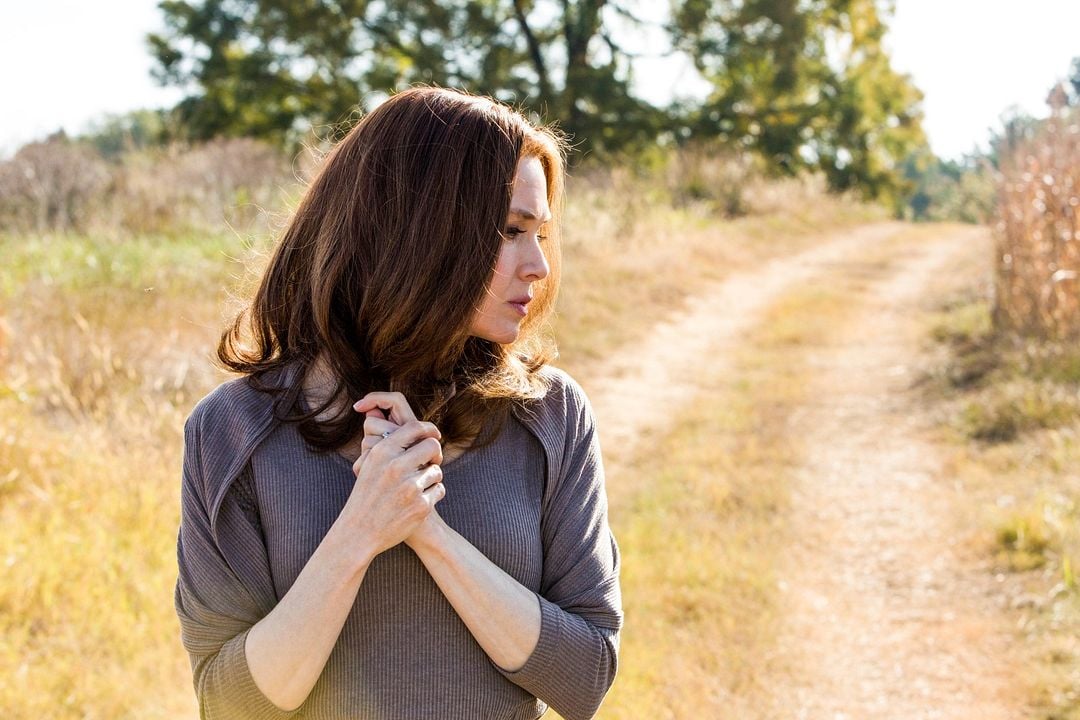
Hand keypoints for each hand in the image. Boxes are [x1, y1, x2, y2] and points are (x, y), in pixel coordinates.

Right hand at [338, 392, 445, 555]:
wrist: (359, 532)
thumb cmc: (365, 495)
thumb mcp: (367, 465)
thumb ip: (383, 443)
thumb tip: (389, 417)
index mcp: (382, 452)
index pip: (415, 427)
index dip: (428, 429)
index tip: (433, 434)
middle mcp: (396, 467)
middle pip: (433, 446)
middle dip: (435, 454)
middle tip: (431, 462)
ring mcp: (410, 487)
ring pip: (437, 470)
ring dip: (431, 478)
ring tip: (417, 488)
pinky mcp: (421, 506)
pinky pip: (439, 490)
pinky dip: (432, 495)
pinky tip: (418, 502)